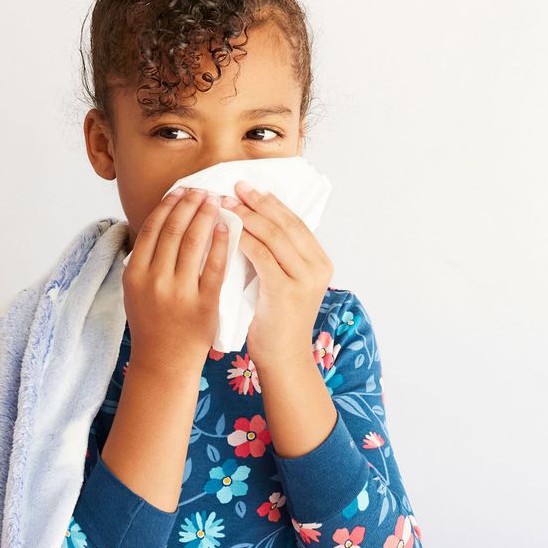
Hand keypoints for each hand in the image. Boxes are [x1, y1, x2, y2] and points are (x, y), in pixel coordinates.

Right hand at [123, 186, 228, 374]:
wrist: (164, 362)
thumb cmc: (152, 325)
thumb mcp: (136, 291)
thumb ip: (145, 260)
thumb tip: (161, 222)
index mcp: (135, 275)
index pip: (152, 229)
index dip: (168, 205)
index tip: (181, 191)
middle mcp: (154, 281)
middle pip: (173, 230)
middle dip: (189, 204)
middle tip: (203, 190)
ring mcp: (179, 293)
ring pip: (193, 242)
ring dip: (205, 216)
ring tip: (216, 202)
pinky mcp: (203, 303)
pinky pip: (214, 266)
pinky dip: (220, 242)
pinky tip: (226, 227)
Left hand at [223, 179, 333, 370]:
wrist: (283, 359)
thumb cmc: (276, 323)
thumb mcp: (283, 283)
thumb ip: (278, 258)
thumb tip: (253, 223)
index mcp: (320, 262)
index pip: (295, 222)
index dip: (271, 203)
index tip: (248, 189)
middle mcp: (318, 268)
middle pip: (286, 223)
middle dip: (258, 202)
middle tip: (234, 188)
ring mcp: (305, 279)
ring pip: (274, 235)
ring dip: (248, 216)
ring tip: (226, 203)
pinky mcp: (286, 291)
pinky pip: (262, 255)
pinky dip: (243, 239)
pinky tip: (227, 229)